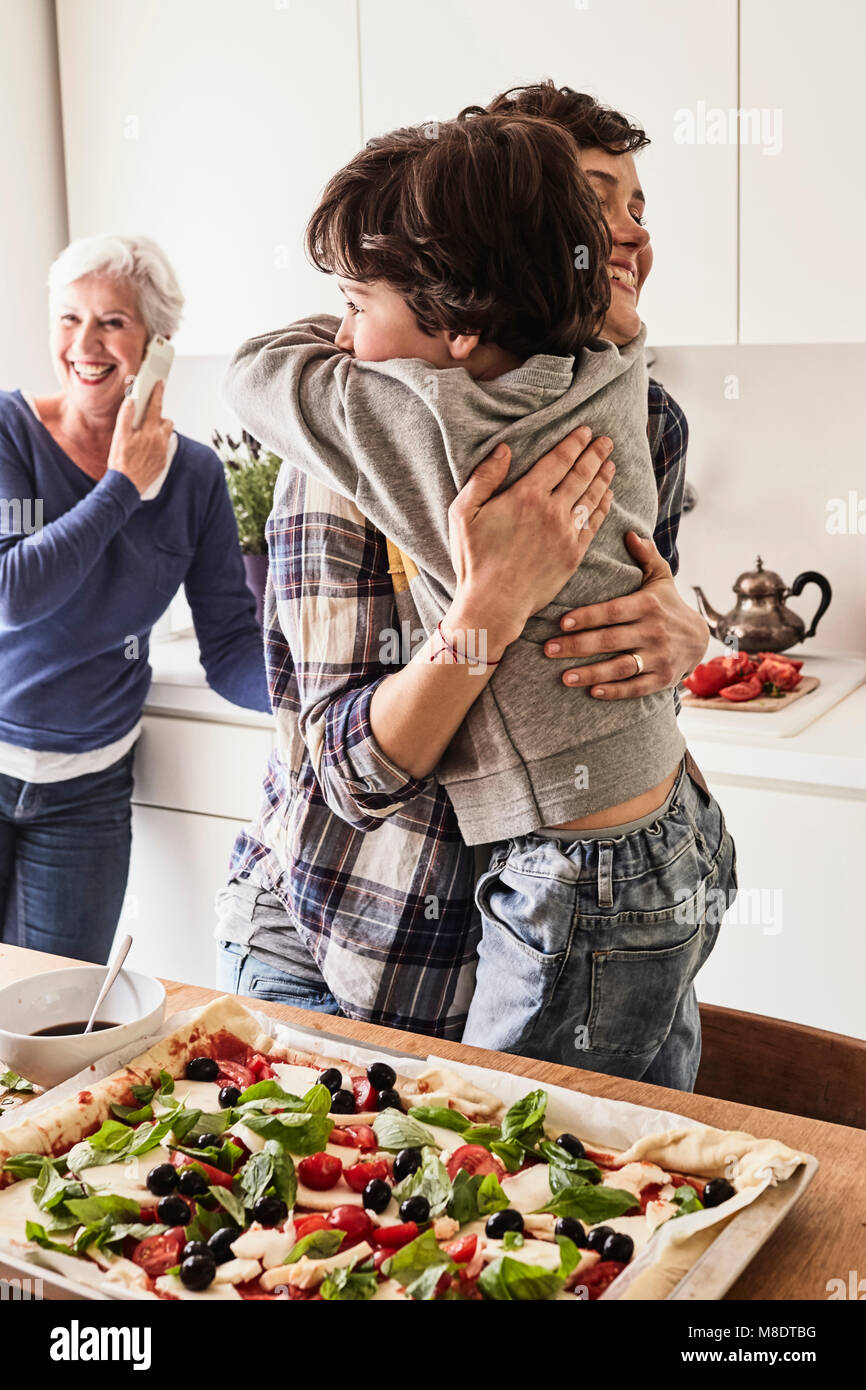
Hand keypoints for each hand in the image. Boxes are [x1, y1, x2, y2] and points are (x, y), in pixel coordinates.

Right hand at [107, 378, 173, 495]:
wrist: (126, 486)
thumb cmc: (121, 462)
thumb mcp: (119, 437)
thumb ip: (125, 417)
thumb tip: (130, 401)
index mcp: (149, 432)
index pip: (156, 407)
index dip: (158, 393)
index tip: (160, 383)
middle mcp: (160, 441)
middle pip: (166, 421)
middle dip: (159, 417)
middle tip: (145, 419)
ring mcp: (163, 452)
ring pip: (166, 435)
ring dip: (158, 431)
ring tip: (144, 436)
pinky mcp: (162, 463)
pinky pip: (163, 448)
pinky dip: (156, 445)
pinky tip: (144, 450)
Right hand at [445, 427, 614, 655]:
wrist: (494, 602)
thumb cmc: (474, 559)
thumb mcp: (464, 513)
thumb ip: (484, 478)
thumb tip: (504, 450)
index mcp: (527, 495)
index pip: (559, 460)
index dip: (574, 443)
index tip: (585, 431)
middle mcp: (552, 511)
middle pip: (581, 474)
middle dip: (595, 454)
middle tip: (606, 441)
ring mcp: (566, 533)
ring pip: (592, 497)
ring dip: (603, 477)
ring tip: (610, 463)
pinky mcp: (574, 554)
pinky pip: (594, 523)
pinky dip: (603, 506)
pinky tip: (607, 496)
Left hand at [543, 531, 709, 697]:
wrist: (700, 638)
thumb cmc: (668, 604)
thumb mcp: (661, 578)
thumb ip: (645, 556)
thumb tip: (629, 533)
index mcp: (648, 605)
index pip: (613, 611)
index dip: (587, 617)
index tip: (560, 622)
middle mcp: (654, 631)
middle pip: (610, 640)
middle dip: (577, 646)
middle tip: (548, 649)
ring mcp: (659, 657)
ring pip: (621, 667)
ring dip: (592, 674)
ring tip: (564, 677)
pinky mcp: (662, 679)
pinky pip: (636, 688)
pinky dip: (615, 691)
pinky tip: (592, 692)